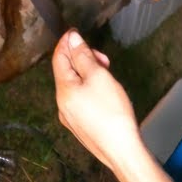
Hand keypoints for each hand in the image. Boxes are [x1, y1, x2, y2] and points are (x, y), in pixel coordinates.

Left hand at [53, 30, 142, 171]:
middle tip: (103, 58)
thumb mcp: (99, 76)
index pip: (58, 59)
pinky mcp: (81, 126)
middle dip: (82, 59)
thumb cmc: (112, 112)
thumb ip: (83, 56)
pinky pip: (80, 100)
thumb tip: (72, 39)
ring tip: (107, 74)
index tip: (75, 31)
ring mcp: (70, 117)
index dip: (66, 43)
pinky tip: (104, 92)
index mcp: (63, 90)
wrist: (122, 150)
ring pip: (74, 87)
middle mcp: (61, 104)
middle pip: (66, 72)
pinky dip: (89, 89)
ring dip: (87, 74)